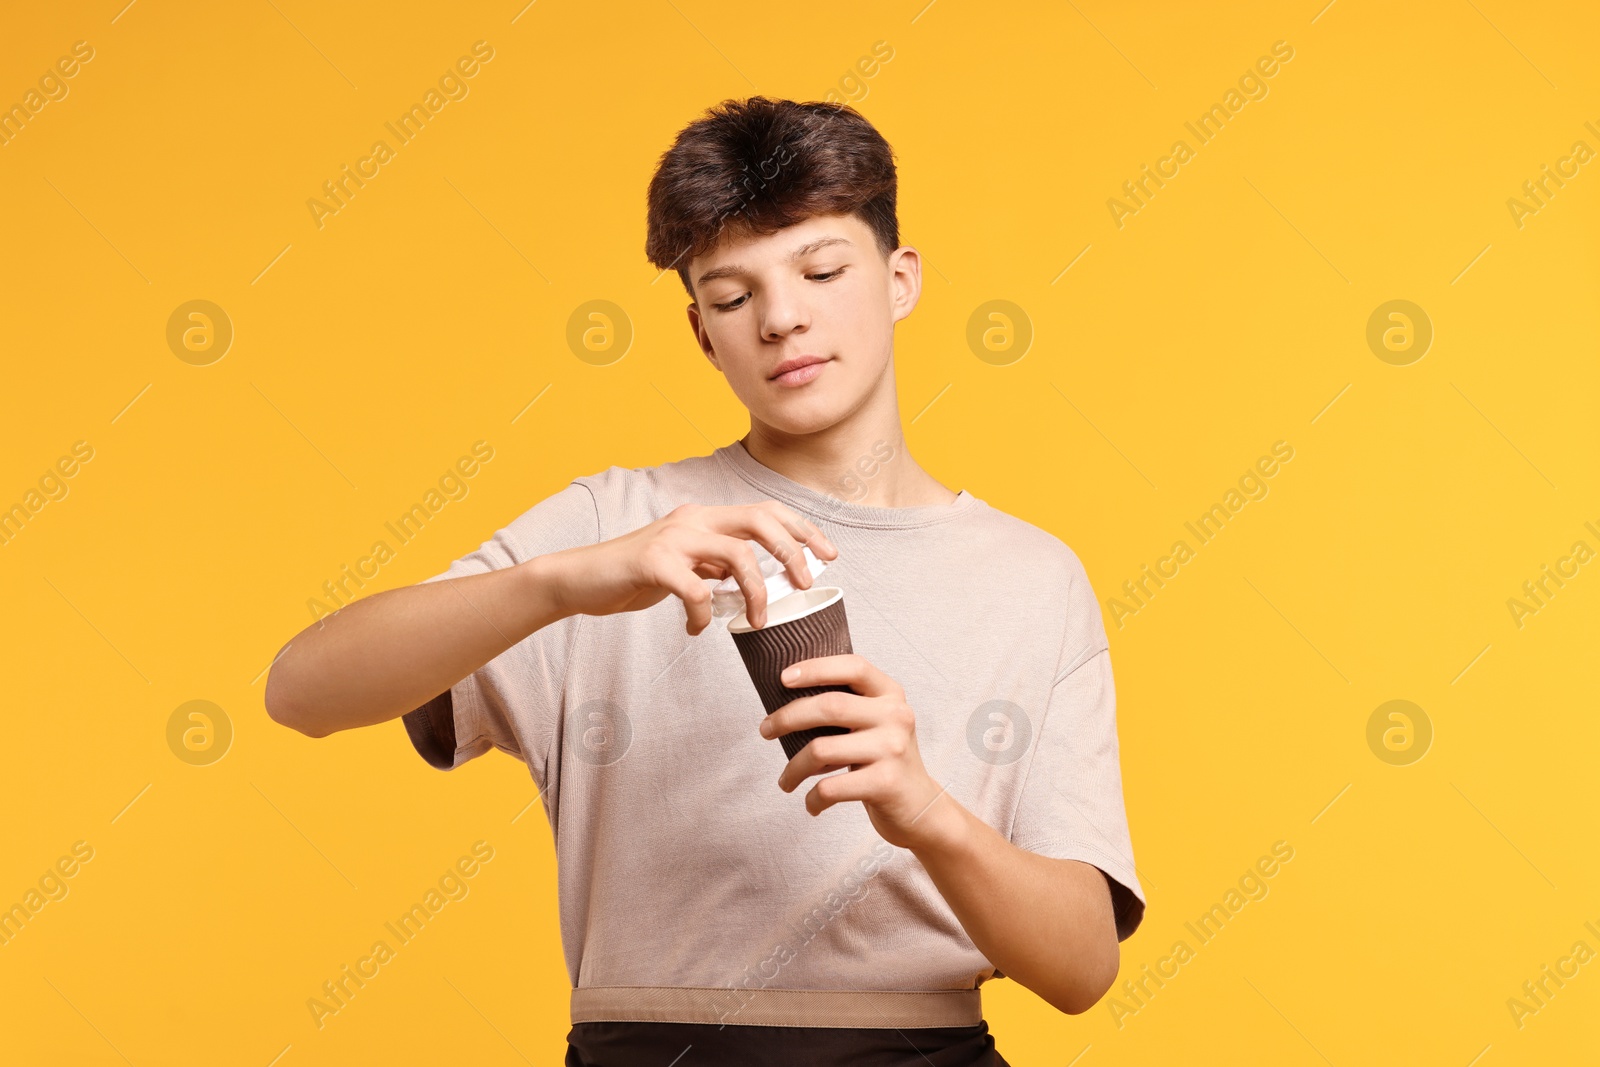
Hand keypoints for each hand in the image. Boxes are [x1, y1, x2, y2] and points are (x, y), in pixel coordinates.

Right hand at [539, 501, 837, 634]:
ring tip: (757, 621)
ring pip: (738, 554)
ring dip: (757, 591)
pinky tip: (696, 629)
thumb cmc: (635, 574)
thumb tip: (750, 581)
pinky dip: (703, 615)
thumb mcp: (685, 565)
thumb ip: (715, 566)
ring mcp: (673, 538)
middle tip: (805, 584)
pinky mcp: (653, 562)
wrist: (580, 579)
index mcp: (706, 518)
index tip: (828, 554)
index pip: (766, 511)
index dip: (803, 529)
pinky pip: (696, 591)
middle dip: (793, 552)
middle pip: (761, 521)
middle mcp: (694, 520)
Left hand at [758, 653, 954, 850]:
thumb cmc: (884, 761)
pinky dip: (813, 798)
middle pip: (829, 706)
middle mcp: (895, 717)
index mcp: (890, 694)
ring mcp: (892, 749)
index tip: (782, 678)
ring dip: (793, 768)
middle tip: (765, 730)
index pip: (853, 667)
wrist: (921, 807)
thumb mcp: (876, 723)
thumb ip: (847, 705)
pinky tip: (812, 803)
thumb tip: (785, 698)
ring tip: (786, 781)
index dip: (815, 668)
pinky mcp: (886, 783)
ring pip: (821, 750)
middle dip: (787, 718)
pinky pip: (830, 788)